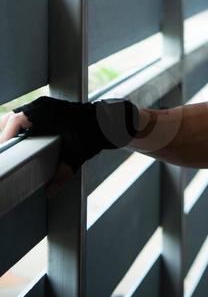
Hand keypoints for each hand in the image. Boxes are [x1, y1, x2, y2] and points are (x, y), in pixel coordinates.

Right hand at [1, 96, 139, 198]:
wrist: (108, 121)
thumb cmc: (94, 132)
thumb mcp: (78, 154)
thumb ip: (64, 173)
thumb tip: (50, 191)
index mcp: (46, 111)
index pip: (15, 122)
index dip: (4, 137)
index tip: (2, 151)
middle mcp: (41, 105)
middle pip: (11, 119)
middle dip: (5, 136)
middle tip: (5, 155)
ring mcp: (43, 105)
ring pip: (16, 118)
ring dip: (11, 133)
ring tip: (9, 153)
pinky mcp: (46, 109)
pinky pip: (25, 118)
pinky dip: (19, 130)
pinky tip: (20, 145)